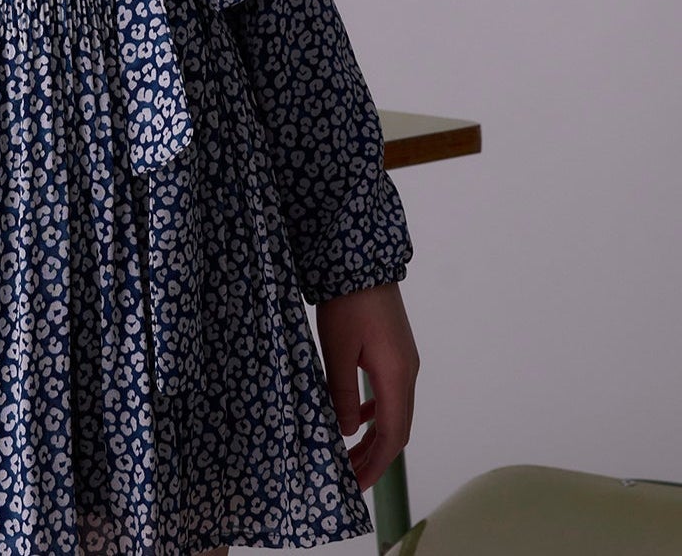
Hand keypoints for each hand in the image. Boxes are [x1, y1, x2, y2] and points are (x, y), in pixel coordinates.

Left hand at [314, 280, 418, 492]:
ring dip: (373, 437)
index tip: (355, 485)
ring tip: (348, 455)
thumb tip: (345, 432)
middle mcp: (407, 373)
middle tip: (348, 477)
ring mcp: (403, 361)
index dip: (375, 465)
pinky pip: (388, 393)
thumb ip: (341, 393)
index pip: (392, 436)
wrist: (361, 259)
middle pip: (397, 428)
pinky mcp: (394, 351)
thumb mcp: (337, 349)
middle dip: (374, 457)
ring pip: (393, 412)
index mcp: (397, 377)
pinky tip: (354, 417)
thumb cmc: (347, 302)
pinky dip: (374, 413)